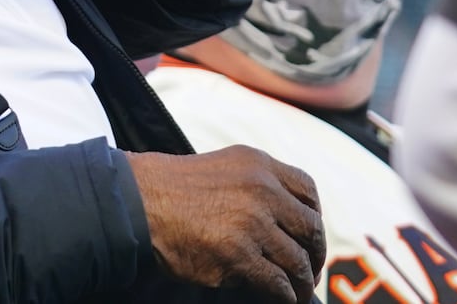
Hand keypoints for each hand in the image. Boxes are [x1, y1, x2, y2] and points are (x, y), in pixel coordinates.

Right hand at [126, 145, 324, 302]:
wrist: (140, 202)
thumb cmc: (175, 189)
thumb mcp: (225, 168)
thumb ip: (256, 185)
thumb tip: (285, 219)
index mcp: (260, 165)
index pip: (307, 191)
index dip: (315, 216)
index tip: (311, 235)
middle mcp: (262, 190)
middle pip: (311, 227)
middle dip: (316, 254)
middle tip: (310, 270)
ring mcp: (252, 223)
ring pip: (297, 260)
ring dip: (302, 281)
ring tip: (298, 292)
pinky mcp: (239, 255)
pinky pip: (276, 281)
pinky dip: (284, 295)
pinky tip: (282, 299)